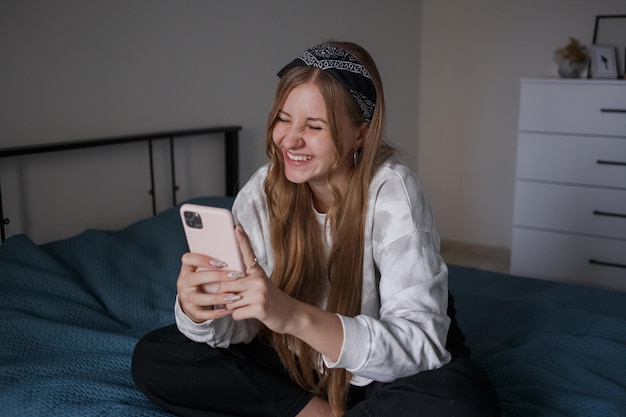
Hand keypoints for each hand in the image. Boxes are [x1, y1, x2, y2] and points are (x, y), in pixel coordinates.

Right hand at [176, 252, 242, 322]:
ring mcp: (186, 297)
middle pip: (196, 278)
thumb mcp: (204, 270)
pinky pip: (203, 314)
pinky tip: (228, 311)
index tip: (222, 262)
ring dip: (218, 298)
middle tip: (235, 276)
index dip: (203, 259)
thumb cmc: (204, 280)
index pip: (188, 259)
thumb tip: (237, 245)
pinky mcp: (191, 311)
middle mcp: (183, 282)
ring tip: (234, 297)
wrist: (192, 300)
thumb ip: (215, 263)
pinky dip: (216, 313)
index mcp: (187, 269)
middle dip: (216, 277)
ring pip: (200, 298)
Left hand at [227, 226, 342, 359]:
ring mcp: (259, 293)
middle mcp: (258, 279)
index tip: (236, 228)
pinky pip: (235, 313)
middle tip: (233, 298)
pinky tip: (249, 313)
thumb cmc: (268, 299)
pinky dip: (238, 316)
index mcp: (257, 271)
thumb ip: (242, 280)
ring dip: (232, 307)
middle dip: (224, 294)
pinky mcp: (260, 308)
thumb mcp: (258, 284)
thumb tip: (218, 282)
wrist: (290, 314)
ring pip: (229, 301)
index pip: (248, 253)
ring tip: (245, 306)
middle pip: (226, 283)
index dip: (242, 240)